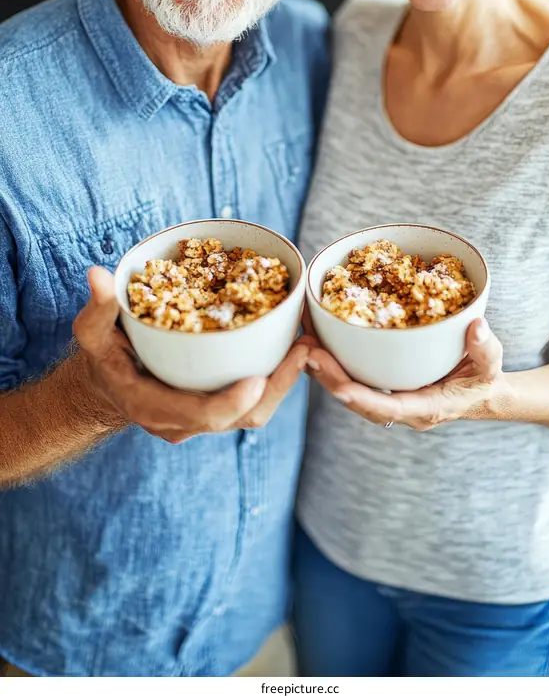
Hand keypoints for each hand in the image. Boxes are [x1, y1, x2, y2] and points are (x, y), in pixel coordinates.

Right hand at [73, 266, 308, 442]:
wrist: (105, 386)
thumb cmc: (101, 357)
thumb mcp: (93, 333)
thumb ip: (98, 308)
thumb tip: (97, 274)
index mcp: (153, 407)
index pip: (200, 416)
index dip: (230, 402)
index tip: (257, 380)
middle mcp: (183, 421)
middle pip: (240, 418)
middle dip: (277, 388)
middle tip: (303, 351)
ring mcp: (203, 419)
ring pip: (254, 412)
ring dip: (285, 382)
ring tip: (309, 345)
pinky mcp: (217, 406)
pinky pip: (253, 400)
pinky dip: (276, 378)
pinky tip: (295, 346)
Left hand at [306, 317, 509, 429]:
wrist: (479, 392)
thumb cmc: (485, 378)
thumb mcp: (491, 364)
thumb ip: (486, 348)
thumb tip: (477, 325)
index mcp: (425, 408)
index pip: (388, 409)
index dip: (363, 399)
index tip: (340, 388)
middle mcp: (401, 409)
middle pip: (358, 400)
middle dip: (331, 380)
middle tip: (308, 354)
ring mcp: (389, 400)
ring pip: (350, 390)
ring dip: (324, 371)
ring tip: (301, 344)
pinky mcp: (381, 387)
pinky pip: (353, 378)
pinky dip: (332, 363)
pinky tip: (314, 341)